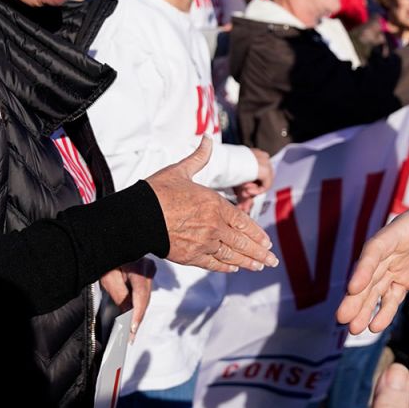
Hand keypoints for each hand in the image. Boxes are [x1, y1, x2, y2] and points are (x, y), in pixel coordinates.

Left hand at [99, 258, 155, 329]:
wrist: (107, 242)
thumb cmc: (107, 255)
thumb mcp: (109, 278)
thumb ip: (121, 297)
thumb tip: (127, 315)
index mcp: (141, 269)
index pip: (141, 299)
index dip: (137, 317)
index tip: (132, 331)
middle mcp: (149, 269)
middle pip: (144, 299)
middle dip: (137, 317)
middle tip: (130, 335)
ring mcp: (150, 269)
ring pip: (145, 295)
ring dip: (137, 311)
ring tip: (130, 328)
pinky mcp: (147, 270)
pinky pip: (144, 290)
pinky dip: (138, 301)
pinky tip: (132, 312)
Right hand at [146, 137, 278, 272]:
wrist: (138, 216)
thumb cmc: (158, 191)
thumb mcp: (181, 170)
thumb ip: (199, 158)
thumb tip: (207, 138)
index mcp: (215, 204)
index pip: (243, 221)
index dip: (257, 233)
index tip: (267, 242)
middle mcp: (214, 225)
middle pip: (242, 241)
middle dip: (259, 253)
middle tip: (271, 261)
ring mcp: (203, 242)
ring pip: (231, 255)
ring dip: (247, 262)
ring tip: (259, 267)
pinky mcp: (190, 255)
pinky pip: (213, 263)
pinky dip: (225, 267)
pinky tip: (234, 268)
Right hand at [336, 185, 408, 333]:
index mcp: (399, 231)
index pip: (376, 250)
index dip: (364, 268)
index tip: (353, 288)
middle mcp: (391, 250)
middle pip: (369, 275)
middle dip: (355, 297)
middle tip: (342, 318)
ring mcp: (396, 265)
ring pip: (376, 290)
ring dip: (363, 309)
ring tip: (352, 330)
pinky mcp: (406, 277)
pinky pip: (392, 297)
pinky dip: (384, 312)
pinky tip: (375, 328)